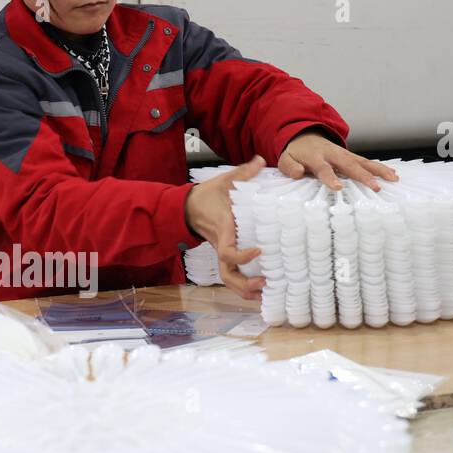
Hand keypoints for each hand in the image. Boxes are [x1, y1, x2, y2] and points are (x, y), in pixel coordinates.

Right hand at [184, 156, 266, 300]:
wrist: (187, 207)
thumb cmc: (206, 195)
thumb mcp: (224, 181)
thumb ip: (243, 172)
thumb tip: (260, 160)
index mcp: (222, 230)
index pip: (227, 251)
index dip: (241, 256)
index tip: (259, 250)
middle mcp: (220, 245)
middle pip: (226, 274)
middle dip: (244, 284)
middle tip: (264, 282)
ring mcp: (221, 251)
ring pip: (228, 279)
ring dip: (244, 290)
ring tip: (264, 292)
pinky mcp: (224, 253)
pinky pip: (231, 274)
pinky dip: (243, 286)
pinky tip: (259, 290)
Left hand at [276, 130, 398, 190]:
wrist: (304, 136)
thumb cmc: (296, 153)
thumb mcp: (286, 159)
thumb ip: (290, 167)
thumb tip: (298, 173)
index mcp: (316, 157)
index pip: (324, 169)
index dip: (330, 178)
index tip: (339, 187)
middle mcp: (333, 154)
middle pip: (349, 164)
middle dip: (363, 176)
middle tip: (376, 187)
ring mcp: (344, 154)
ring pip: (363, 161)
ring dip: (378, 170)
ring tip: (393, 178)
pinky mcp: (351, 156)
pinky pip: (366, 161)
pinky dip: (379, 167)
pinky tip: (392, 174)